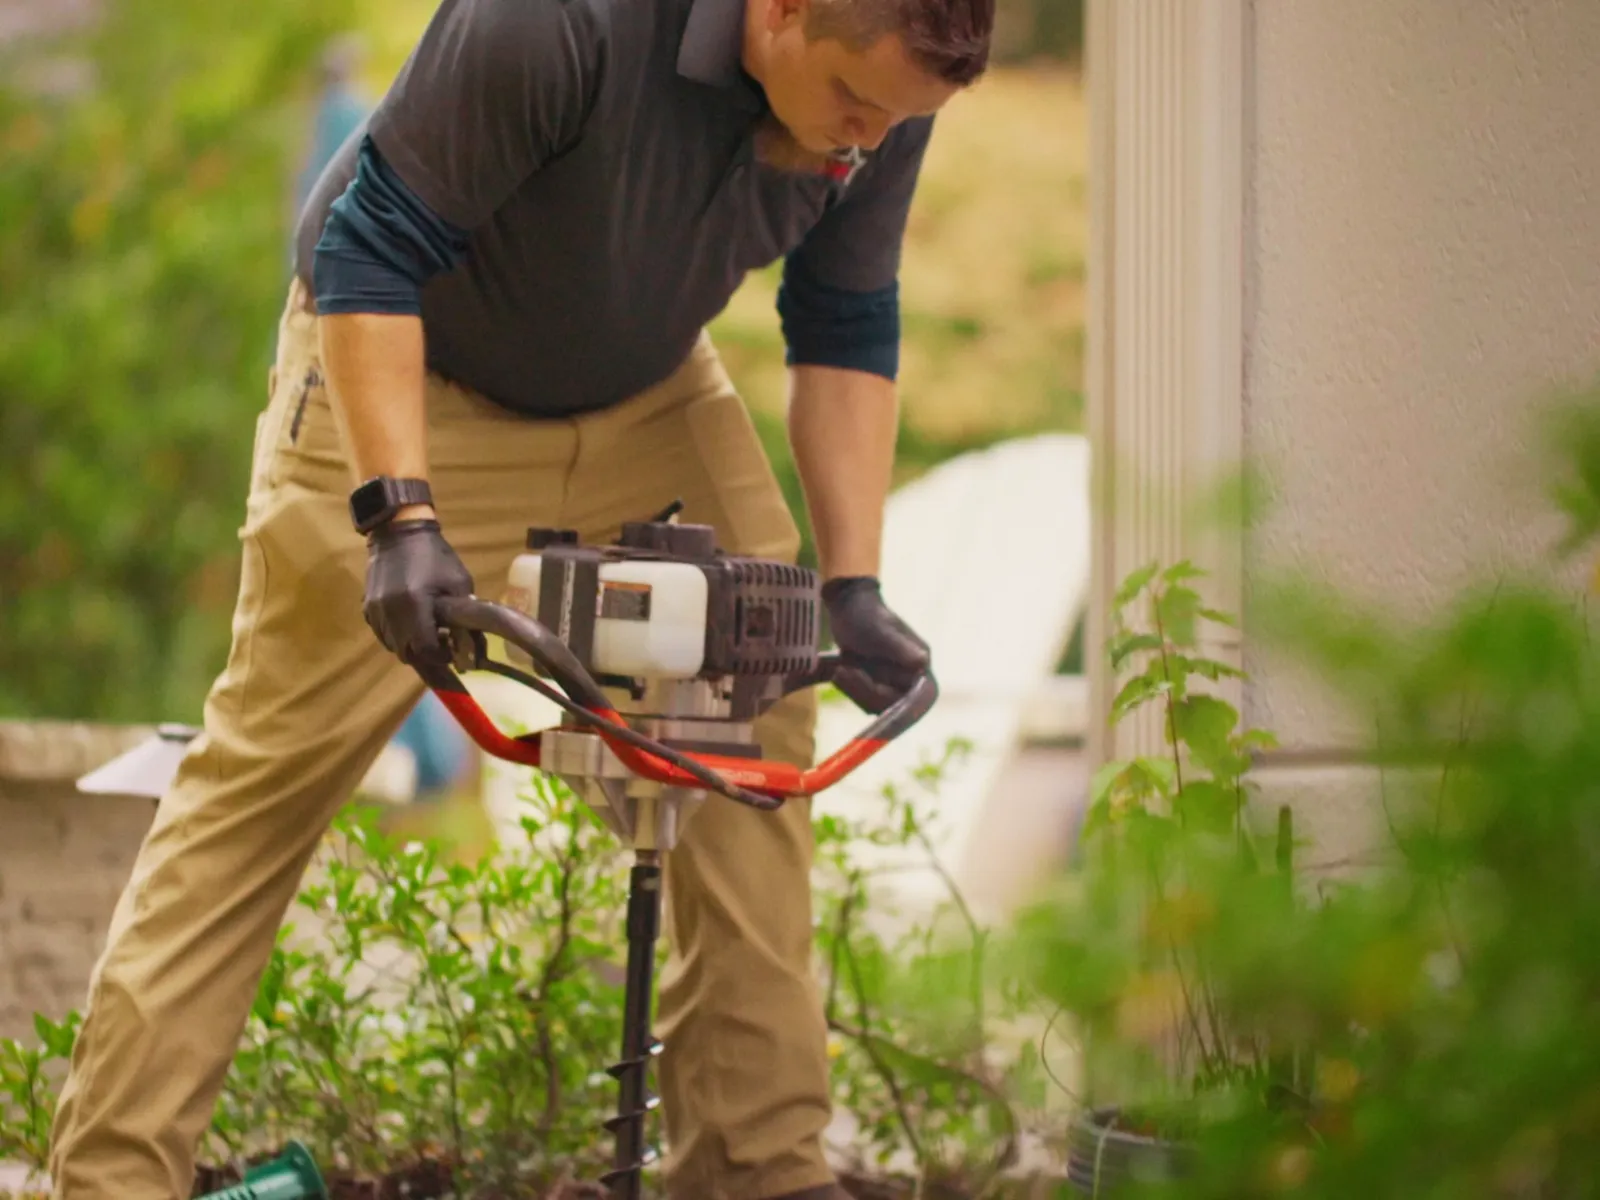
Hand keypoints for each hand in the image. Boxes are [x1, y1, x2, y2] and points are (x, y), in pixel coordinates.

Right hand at [363, 517, 474, 667]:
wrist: (398, 532)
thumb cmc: (435, 556)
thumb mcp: (459, 582)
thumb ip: (465, 615)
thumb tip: (474, 644)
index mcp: (414, 605)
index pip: (425, 649)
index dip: (440, 657)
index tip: (451, 653)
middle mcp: (389, 612)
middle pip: (406, 653)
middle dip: (426, 657)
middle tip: (441, 650)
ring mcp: (374, 610)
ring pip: (392, 646)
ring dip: (410, 648)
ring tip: (427, 639)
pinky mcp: (366, 607)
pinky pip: (381, 634)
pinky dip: (397, 637)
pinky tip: (410, 628)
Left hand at [822, 576, 930, 713]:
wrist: (847, 605)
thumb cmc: (866, 613)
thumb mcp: (880, 630)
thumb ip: (899, 647)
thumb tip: (922, 662)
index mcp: (920, 664)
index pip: (917, 700)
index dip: (901, 710)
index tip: (877, 709)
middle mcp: (911, 676)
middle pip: (893, 706)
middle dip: (866, 692)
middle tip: (843, 671)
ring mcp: (893, 681)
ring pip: (877, 706)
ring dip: (855, 690)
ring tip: (839, 669)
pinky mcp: (877, 683)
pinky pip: (866, 700)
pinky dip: (851, 689)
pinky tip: (838, 671)